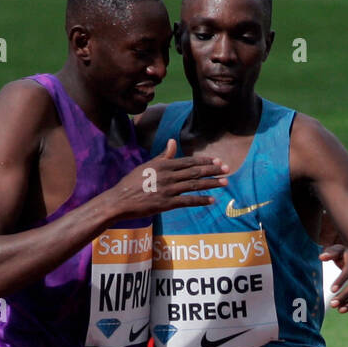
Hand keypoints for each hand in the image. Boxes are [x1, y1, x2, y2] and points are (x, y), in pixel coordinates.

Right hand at [108, 139, 227, 218]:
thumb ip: (163, 156)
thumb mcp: (147, 166)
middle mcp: (168, 176)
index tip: (217, 160)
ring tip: (224, 182)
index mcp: (164, 165)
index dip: (204, 160)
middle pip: (195, 171)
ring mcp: (168, 190)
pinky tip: (212, 200)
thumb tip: (172, 142)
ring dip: (211, 183)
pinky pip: (187, 201)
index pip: (188, 161)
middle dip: (213, 170)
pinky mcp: (167, 204)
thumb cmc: (132, 183)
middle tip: (227, 169)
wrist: (120, 200)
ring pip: (194, 185)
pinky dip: (201, 200)